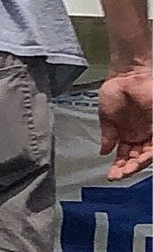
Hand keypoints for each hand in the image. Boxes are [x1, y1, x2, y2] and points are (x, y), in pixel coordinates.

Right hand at [98, 63, 152, 178]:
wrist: (126, 75)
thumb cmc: (116, 91)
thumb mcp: (106, 117)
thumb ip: (107, 135)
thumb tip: (103, 151)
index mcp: (126, 135)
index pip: (125, 157)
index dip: (119, 167)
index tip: (111, 175)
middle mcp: (140, 136)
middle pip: (136, 159)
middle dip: (128, 169)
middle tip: (119, 175)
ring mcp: (149, 132)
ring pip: (147, 155)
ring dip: (138, 165)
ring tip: (127, 171)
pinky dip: (148, 155)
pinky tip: (139, 161)